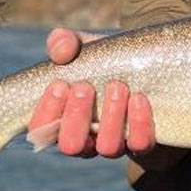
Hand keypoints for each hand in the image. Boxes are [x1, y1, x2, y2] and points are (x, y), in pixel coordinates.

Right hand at [27, 28, 156, 157]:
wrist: (150, 69)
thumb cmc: (106, 62)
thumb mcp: (84, 48)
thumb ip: (65, 43)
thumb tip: (60, 52)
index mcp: (62, 119)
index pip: (40, 130)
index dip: (46, 112)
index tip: (59, 84)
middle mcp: (86, 139)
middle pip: (71, 146)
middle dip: (75, 116)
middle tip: (84, 86)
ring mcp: (115, 144)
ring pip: (107, 147)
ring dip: (111, 116)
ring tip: (117, 86)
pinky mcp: (143, 144)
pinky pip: (139, 144)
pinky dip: (139, 121)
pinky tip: (139, 97)